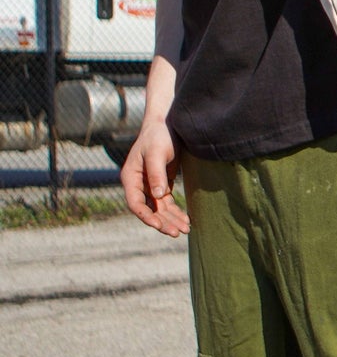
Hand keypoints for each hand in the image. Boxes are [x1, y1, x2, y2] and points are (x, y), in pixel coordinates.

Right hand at [121, 117, 189, 236]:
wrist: (168, 123)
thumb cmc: (159, 136)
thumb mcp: (157, 153)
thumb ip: (156, 174)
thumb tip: (157, 195)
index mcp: (130, 177)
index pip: (135, 203)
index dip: (145, 216)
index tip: (158, 226)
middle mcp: (138, 184)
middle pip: (148, 210)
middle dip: (162, 222)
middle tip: (177, 233)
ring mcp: (149, 185)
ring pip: (159, 208)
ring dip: (170, 220)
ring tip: (185, 230)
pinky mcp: (162, 183)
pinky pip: (167, 202)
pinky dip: (175, 211)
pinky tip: (186, 220)